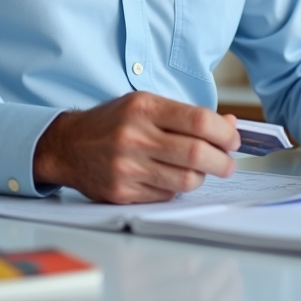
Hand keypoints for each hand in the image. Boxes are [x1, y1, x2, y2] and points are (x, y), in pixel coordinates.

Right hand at [33, 91, 240, 203]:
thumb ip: (186, 115)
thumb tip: (231, 124)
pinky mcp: (123, 192)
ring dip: (202, 177)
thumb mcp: (146, 105)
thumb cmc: (112, 122)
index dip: (225, 133)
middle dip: (222, 161)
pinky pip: (167, 195)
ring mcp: (128, 167)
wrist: (68, 145)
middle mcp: (135, 137)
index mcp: (144, 108)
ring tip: (199, 169)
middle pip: (198, 153)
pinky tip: (171, 177)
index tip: (232, 139)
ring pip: (186, 180)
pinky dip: (176, 188)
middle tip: (227, 163)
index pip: (199, 122)